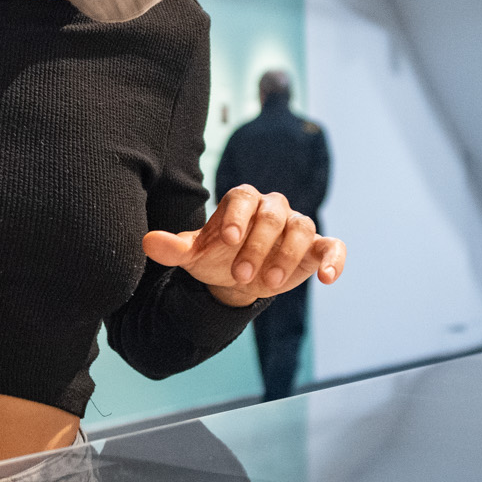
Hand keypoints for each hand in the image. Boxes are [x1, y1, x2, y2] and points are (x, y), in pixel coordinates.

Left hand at [143, 186, 345, 308]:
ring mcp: (296, 226)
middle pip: (272, 215)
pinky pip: (332, 246)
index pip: (243, 198)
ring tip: (270, 282)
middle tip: (241, 274)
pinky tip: (327, 278)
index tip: (226, 240)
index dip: (236, 217)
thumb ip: (174, 247)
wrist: (238, 277)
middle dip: (257, 245)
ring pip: (302, 228)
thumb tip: (148, 242)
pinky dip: (333, 259)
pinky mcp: (316, 248)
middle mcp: (273, 208)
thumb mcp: (193, 255)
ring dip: (287, 255)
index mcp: (242, 202)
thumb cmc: (216, 257)